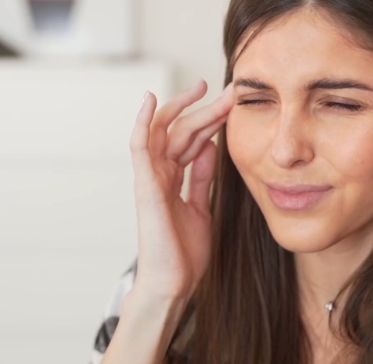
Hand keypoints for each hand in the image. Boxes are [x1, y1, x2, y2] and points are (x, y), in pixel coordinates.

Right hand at [128, 79, 233, 302]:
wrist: (173, 284)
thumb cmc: (184, 253)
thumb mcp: (201, 207)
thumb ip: (202, 178)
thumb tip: (210, 148)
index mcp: (173, 179)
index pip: (191, 139)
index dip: (211, 119)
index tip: (233, 102)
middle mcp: (160, 174)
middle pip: (182, 130)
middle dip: (206, 108)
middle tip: (229, 89)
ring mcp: (151, 178)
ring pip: (166, 132)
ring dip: (185, 108)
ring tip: (204, 87)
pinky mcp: (145, 185)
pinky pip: (139, 147)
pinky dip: (142, 122)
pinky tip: (150, 100)